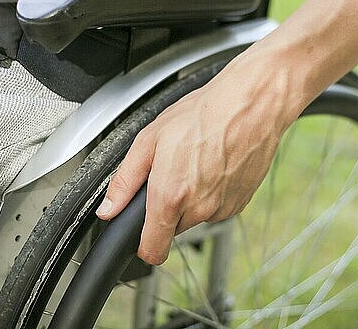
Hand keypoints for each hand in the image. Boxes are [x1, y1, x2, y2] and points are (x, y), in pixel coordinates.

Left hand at [96, 47, 298, 264]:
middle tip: (174, 171)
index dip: (143, 244)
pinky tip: (215, 165)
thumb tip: (108, 209)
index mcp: (171, 196)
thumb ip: (124, 181)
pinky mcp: (241, 203)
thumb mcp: (149, 140)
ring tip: (197, 162)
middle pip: (173, 227)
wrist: (249, 105)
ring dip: (193, 198)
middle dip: (168, 206)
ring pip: (196, 216)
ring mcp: (223, 208)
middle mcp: (199, 209)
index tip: (142, 232)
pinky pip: (218, 207)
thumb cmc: (203, 115)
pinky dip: (213, 193)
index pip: (153, 250)